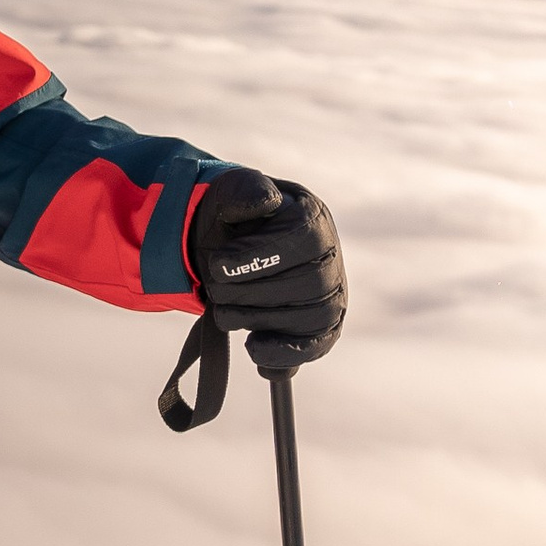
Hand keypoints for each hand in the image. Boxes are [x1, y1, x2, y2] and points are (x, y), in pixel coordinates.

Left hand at [185, 167, 346, 373]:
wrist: (230, 245)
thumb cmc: (234, 217)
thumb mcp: (232, 192)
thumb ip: (247, 190)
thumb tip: (267, 201)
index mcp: (314, 219)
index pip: (302, 241)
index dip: (258, 257)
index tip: (218, 265)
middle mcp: (331, 258)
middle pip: (308, 284)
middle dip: (251, 292)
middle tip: (214, 289)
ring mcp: (330, 296)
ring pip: (310, 319)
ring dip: (257, 319)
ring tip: (223, 311)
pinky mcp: (320, 329)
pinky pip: (314, 348)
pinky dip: (285, 355)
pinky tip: (255, 349)